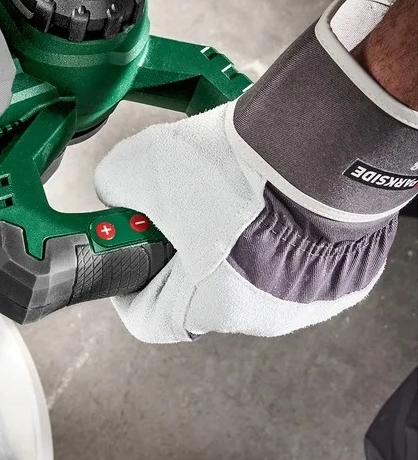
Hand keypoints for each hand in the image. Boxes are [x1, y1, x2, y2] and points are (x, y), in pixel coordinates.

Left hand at [95, 0, 417, 342]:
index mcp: (210, 310)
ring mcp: (309, 300)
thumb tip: (115, 192)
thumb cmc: (238, 169)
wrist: (325, 142)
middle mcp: (263, 317)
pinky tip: (273, 197)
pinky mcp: (346, 275)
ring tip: (231, 193)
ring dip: (231, 240)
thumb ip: (113, 186)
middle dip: (182, 249)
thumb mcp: (141, 165)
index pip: (147, 317)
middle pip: (200, 292)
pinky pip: (297, 261)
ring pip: (249, 275)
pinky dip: (279, 234)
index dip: (128, 278)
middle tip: (182, 206)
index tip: (127, 249)